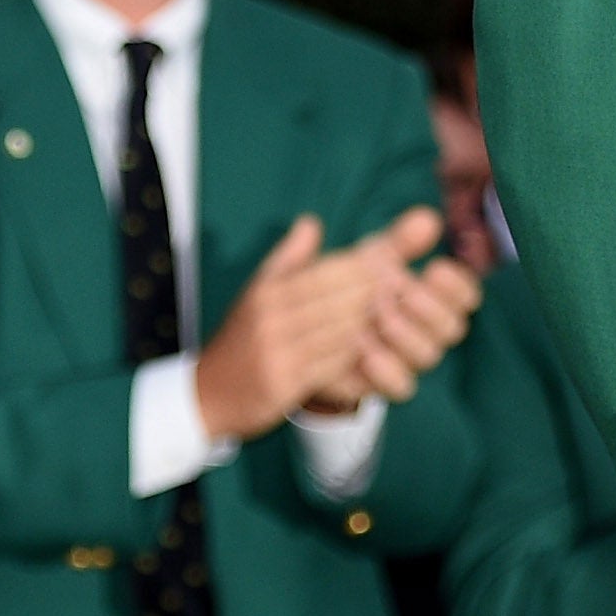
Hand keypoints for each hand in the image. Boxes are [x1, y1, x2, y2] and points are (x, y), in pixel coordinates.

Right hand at [194, 216, 391, 444]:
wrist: (207, 393)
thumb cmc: (242, 338)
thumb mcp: (258, 292)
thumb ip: (288, 257)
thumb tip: (312, 222)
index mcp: (269, 291)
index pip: (328, 271)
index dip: (364, 266)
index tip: (394, 261)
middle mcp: (271, 318)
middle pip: (339, 299)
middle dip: (376, 293)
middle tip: (408, 288)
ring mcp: (277, 352)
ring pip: (340, 332)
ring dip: (372, 325)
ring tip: (399, 318)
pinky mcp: (283, 384)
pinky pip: (332, 366)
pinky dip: (356, 357)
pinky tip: (374, 352)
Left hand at [316, 212, 480, 408]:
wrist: (306, 330)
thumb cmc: (347, 285)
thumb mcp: (368, 258)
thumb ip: (399, 241)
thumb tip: (428, 217)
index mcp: (432, 298)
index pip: (465, 296)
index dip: (457, 286)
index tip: (433, 268)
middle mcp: (427, 332)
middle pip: (452, 328)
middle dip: (429, 308)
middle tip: (401, 292)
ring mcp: (407, 360)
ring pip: (428, 355)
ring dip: (405, 333)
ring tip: (375, 315)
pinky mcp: (384, 384)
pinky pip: (402, 386)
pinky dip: (385, 367)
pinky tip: (362, 345)